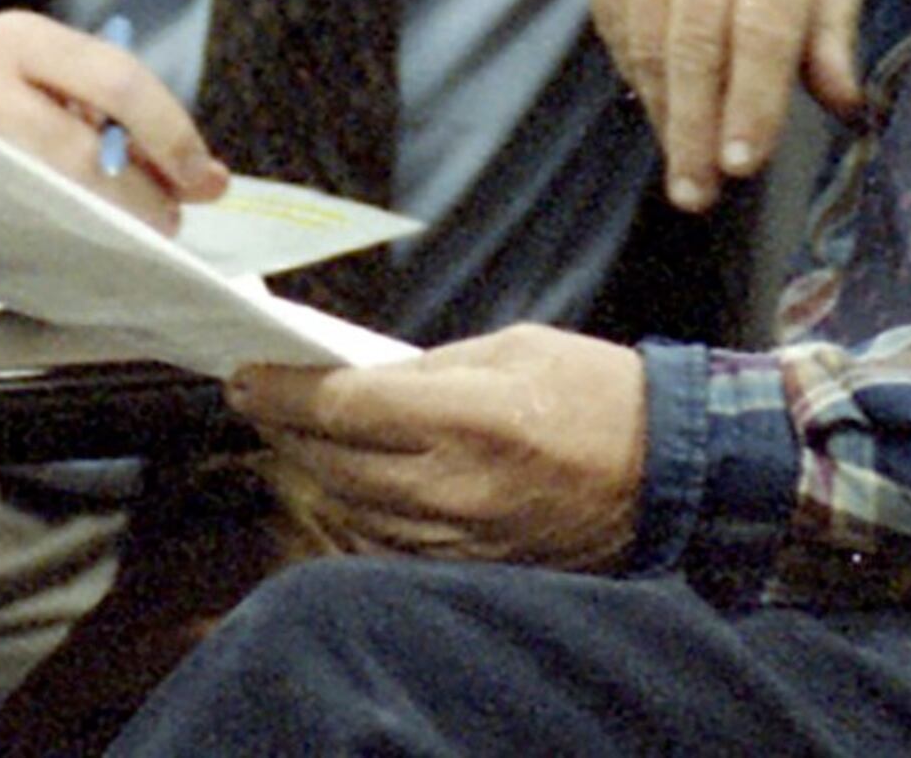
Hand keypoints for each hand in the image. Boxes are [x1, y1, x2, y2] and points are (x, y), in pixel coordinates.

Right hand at [0, 10, 225, 234]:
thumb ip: (116, 102)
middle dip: (145, 197)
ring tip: (131, 231)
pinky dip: (67, 242)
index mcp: (17, 39)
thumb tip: (201, 173)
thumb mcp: (40, 62)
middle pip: (87, 156)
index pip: (119, 83)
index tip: (205, 177)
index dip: (173, 136)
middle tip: (172, 217)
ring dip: (111, 226)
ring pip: (56, 201)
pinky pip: (20, 231)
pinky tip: (83, 241)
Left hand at [229, 327, 645, 568]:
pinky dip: (359, 510)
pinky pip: (388, 543)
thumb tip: (361, 376)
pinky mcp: (471, 563)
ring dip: (316, 470)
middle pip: (333, 461)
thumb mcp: (511, 348)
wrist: (667, 469)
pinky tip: (351, 480)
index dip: (282, 391)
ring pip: (353, 508)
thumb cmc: (596, 393)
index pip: (343, 405)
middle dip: (285, 427)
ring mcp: (461, 535)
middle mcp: (455, 483)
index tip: (243, 375)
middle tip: (256, 398)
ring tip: (297, 434)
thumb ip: (431, 366)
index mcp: (467, 416)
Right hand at [580, 0, 862, 211]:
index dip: (752, 100)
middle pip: (695, 42)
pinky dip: (635, 71)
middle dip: (697, 128)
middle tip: (700, 194)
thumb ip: (833, 21)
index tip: (745, 165)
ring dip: (664, 112)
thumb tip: (843, 105)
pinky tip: (658, 107)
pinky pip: (613, 18)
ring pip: (646, 38)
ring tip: (684, 169)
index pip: (763, 23)